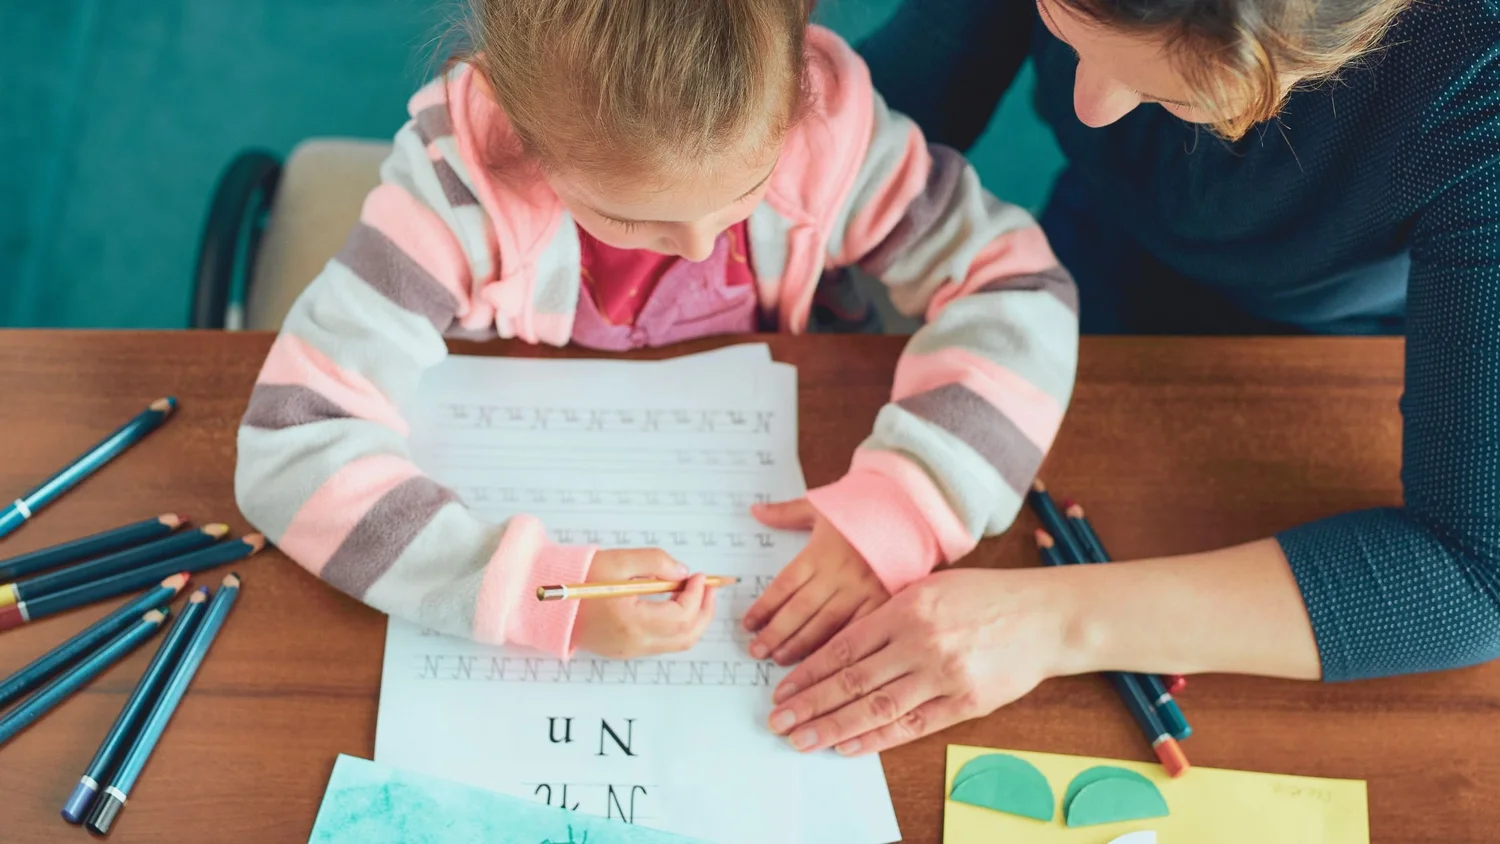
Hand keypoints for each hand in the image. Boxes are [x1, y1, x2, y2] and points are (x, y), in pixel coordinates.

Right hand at [574, 549, 718, 659]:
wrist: (546, 601)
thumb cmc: (577, 579)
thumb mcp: (618, 561)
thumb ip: (654, 562)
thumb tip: (682, 572)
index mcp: (632, 623)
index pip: (681, 616)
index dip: (697, 595)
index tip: (698, 576)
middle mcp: (633, 643)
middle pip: (686, 637)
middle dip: (704, 611)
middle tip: (708, 588)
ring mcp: (629, 651)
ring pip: (677, 644)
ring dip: (693, 620)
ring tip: (694, 593)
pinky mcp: (624, 651)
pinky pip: (661, 643)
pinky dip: (677, 626)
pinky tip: (674, 604)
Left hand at [742, 498, 890, 664]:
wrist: (910, 510)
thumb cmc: (863, 508)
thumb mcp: (822, 505)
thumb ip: (786, 513)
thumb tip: (755, 511)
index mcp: (820, 552)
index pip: (784, 585)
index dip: (764, 607)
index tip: (748, 624)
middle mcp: (838, 574)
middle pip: (800, 609)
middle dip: (776, 633)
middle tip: (756, 651)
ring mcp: (862, 590)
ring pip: (826, 624)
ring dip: (801, 644)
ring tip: (780, 659)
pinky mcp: (883, 602)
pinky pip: (857, 629)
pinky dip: (839, 647)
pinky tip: (823, 662)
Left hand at [765, 567, 1073, 755]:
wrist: (1045, 615)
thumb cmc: (986, 596)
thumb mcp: (930, 586)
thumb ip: (888, 611)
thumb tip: (843, 642)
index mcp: (906, 608)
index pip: (844, 647)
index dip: (809, 672)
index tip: (782, 689)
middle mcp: (920, 642)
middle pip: (852, 681)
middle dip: (810, 704)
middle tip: (779, 721)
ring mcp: (943, 674)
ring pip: (876, 707)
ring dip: (834, 727)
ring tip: (803, 739)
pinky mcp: (965, 701)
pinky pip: (912, 725)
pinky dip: (877, 738)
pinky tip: (850, 745)